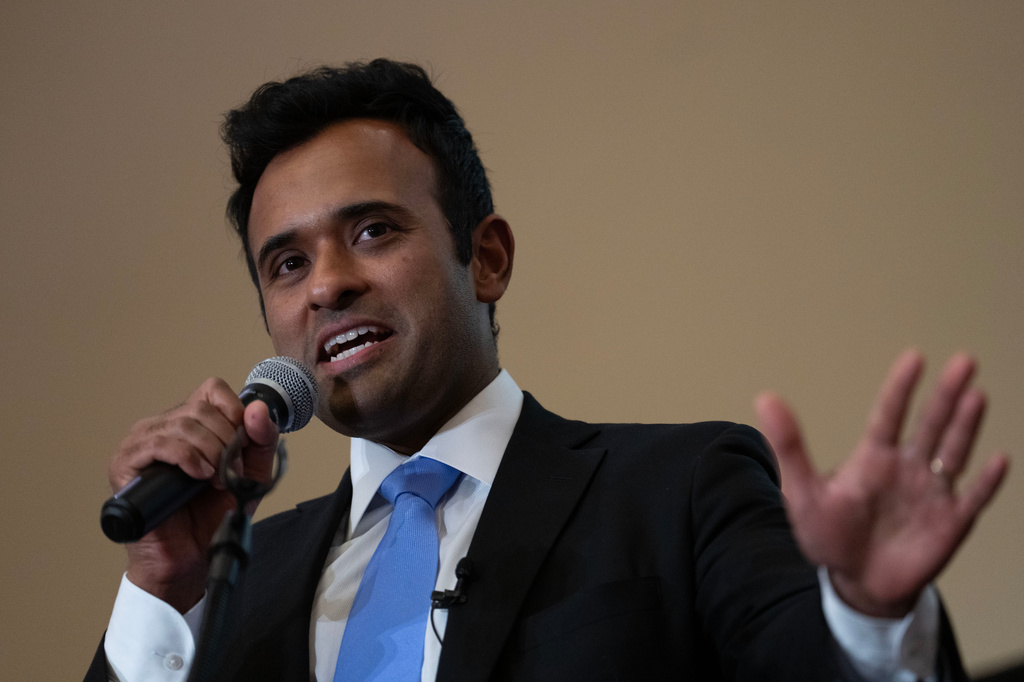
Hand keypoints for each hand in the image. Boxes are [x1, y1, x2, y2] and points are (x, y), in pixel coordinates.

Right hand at [109, 378, 278, 611]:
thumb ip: (261, 440)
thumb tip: (258, 408)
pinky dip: (187, 457)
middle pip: (201, 408)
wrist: (191, 556)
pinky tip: (199, 475)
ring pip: (183, 423)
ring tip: (216, 479)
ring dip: (211, 451)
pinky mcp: (125, 464)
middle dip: (227, 440)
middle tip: (231, 471)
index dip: (233, 408)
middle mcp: (163, 427)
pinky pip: (158, 443)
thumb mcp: (251, 473)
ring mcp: (141, 443)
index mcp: (190, 424)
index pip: (211, 389)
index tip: (244, 437)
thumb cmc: (213, 515)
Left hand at [755, 351, 1008, 617]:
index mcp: (873, 458)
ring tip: (976, 395)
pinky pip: (972, 498)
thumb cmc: (828, 535)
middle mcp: (907, 468)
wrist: (856, 583)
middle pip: (930, 424)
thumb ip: (789, 447)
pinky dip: (985, 481)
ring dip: (966, 426)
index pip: (888, 415)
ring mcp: (931, 493)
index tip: (914, 357)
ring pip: (952, 453)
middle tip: (963, 360)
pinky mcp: (950, 522)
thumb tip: (764, 398)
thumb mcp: (801, 492)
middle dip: (946, 394)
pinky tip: (998, 459)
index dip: (900, 388)